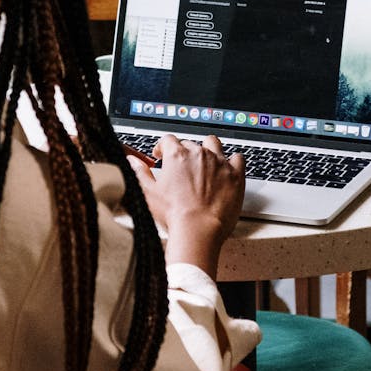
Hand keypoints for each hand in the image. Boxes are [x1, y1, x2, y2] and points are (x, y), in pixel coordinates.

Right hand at [127, 134, 245, 278]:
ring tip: (205, 161)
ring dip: (208, 149)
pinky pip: (238, 158)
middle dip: (184, 153)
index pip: (168, 140)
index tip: (161, 154)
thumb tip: (132, 161)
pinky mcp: (236, 175)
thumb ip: (139, 172)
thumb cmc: (174, 215)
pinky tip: (228, 167)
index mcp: (177, 156)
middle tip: (182, 167)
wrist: (198, 230)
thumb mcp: (148, 193)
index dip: (163, 146)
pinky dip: (233, 161)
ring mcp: (219, 163)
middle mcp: (199, 154)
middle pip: (190, 143)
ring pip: (214, 144)